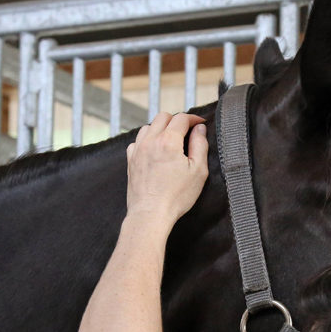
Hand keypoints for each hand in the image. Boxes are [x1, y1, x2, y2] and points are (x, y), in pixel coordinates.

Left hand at [125, 112, 208, 226]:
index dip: (193, 118)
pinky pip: (137, 141)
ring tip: (171, 139)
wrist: (150, 214)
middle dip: (177, 120)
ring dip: (161, 128)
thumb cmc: (176, 196)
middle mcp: (150, 141)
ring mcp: (137, 150)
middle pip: (163, 117)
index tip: (200, 124)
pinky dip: (147, 139)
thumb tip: (199, 129)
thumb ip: (200, 145)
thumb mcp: (198, 171)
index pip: (181, 118)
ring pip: (148, 127)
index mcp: (168, 141)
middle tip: (187, 131)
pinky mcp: (130, 160)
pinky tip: (154, 149)